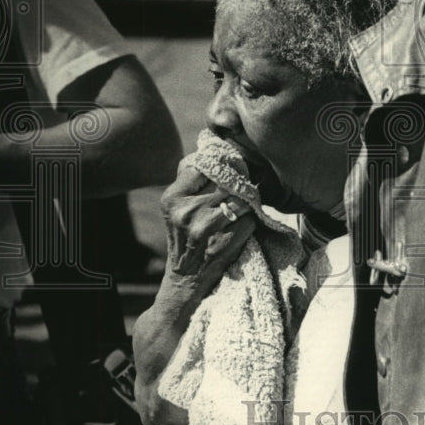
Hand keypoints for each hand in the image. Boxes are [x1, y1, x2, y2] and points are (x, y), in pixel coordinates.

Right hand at [161, 162, 256, 291]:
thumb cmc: (186, 233)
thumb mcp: (178, 204)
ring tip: (242, 207)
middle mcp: (186, 211)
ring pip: (240, 197)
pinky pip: (249, 217)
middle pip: (225, 180)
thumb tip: (215, 148)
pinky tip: (242, 224)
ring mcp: (204, 228)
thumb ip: (191, 177)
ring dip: (247, 201)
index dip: (221, 163)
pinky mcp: (223, 242)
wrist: (186, 277)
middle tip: (242, 186)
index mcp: (172, 198)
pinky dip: (251, 219)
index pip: (204, 164)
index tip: (230, 166)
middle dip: (238, 182)